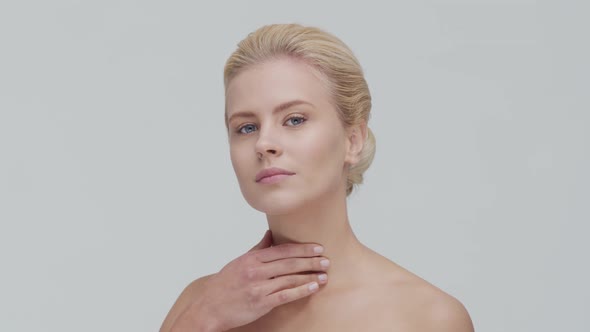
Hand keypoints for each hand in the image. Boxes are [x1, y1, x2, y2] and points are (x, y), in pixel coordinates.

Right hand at [178, 230, 329, 330]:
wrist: (209, 306)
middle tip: (326, 260)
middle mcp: (256, 271)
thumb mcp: (240, 262)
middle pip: (289, 263)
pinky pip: (285, 295)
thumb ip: (258, 248)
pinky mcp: (260, 303)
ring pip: (289, 278)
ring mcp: (258, 287)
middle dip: (310, 261)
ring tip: (324, 275)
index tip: (317, 248)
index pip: (282, 250)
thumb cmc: (224, 284)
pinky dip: (301, 290)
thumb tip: (270, 233)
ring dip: (309, 276)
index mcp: (252, 259)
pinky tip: (312, 288)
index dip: (302, 249)